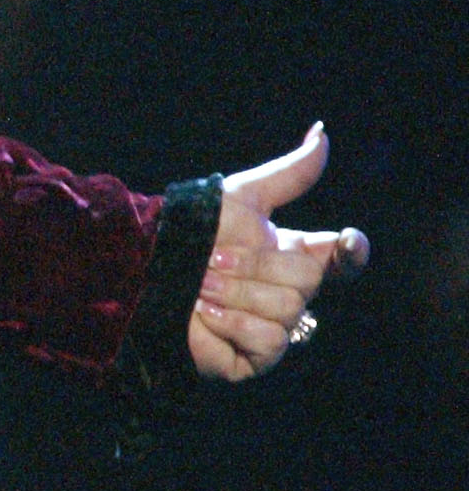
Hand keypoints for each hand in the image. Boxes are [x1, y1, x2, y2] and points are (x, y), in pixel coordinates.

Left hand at [189, 124, 369, 381]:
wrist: (140, 271)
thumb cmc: (189, 233)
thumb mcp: (239, 198)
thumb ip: (288, 174)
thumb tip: (322, 132)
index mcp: (293, 254)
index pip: (343, 257)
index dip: (350, 252)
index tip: (345, 241)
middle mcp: (289, 292)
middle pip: (307, 279)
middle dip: (255, 265)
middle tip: (213, 259)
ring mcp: (274, 327)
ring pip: (287, 308)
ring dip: (235, 292)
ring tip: (199, 286)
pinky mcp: (254, 358)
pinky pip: (268, 340)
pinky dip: (231, 323)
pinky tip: (203, 315)